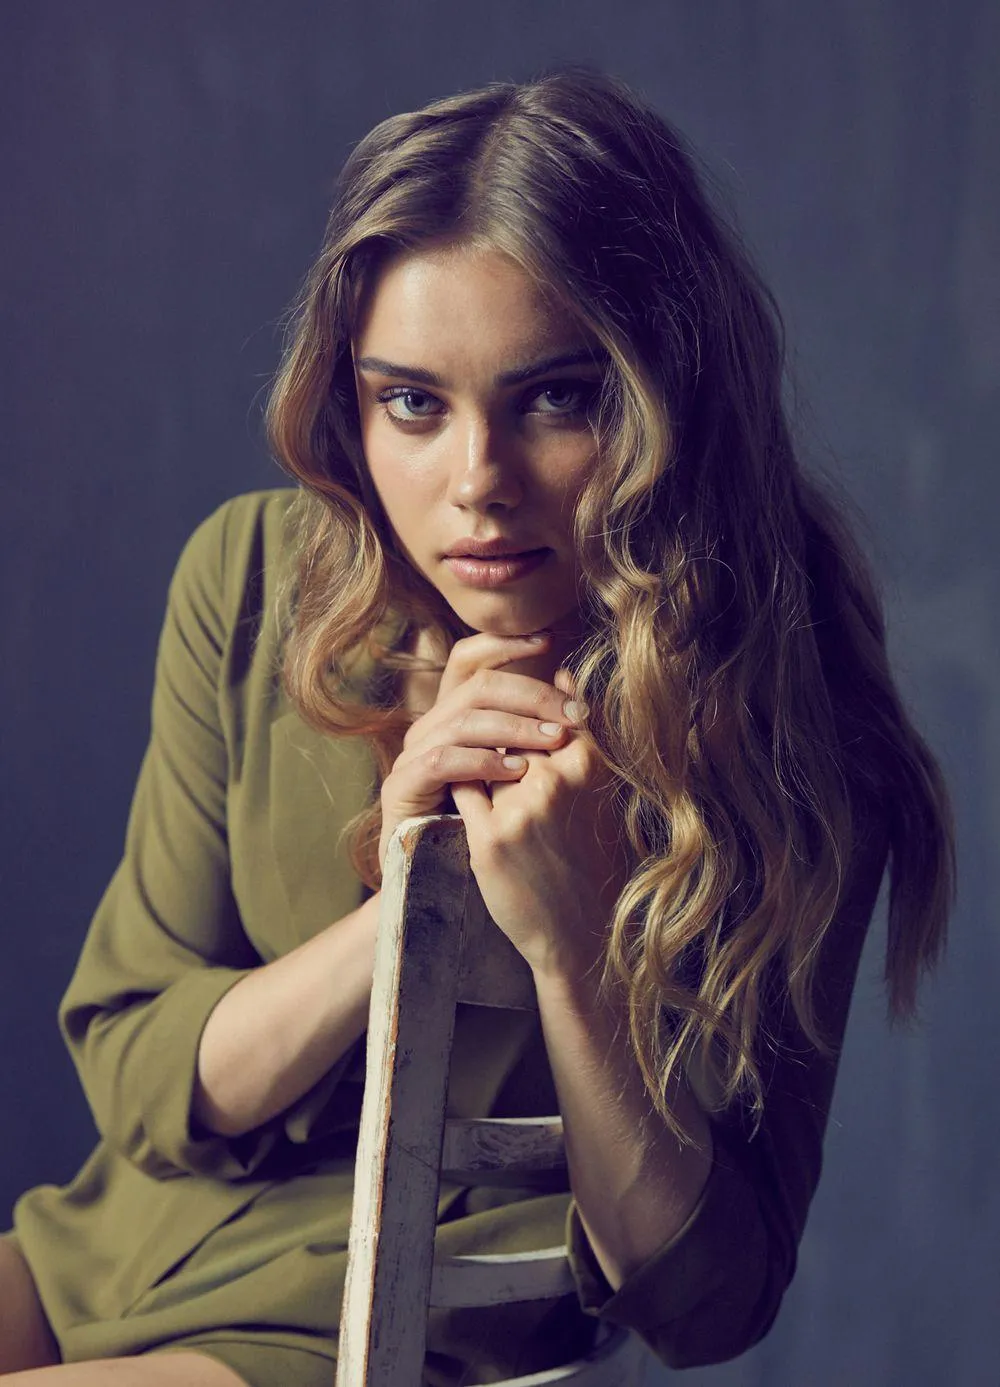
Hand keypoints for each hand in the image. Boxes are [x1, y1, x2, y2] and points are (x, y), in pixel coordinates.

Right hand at [377, 631, 578, 875]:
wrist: (443, 879)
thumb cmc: (490, 824)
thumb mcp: (519, 770)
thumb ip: (537, 729)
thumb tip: (572, 686)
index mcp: (454, 713)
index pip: (470, 658)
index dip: (505, 643)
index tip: (548, 640)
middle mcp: (430, 725)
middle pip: (476, 685)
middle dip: (531, 693)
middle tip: (572, 713)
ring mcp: (413, 753)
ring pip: (464, 719)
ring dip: (515, 727)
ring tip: (554, 740)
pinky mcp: (404, 785)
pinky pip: (443, 759)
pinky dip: (483, 761)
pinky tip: (517, 771)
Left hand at [450, 664, 630, 980]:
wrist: (577, 934)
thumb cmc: (587, 855)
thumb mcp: (596, 789)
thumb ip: (579, 730)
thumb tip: (561, 669)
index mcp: (587, 764)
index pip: (545, 709)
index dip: (529, 715)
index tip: (526, 728)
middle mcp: (555, 779)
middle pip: (508, 730)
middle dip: (501, 741)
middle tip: (513, 778)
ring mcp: (521, 807)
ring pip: (481, 755)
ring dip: (480, 764)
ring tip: (496, 793)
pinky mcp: (490, 837)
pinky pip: (461, 788)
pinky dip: (461, 790)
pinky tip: (472, 810)